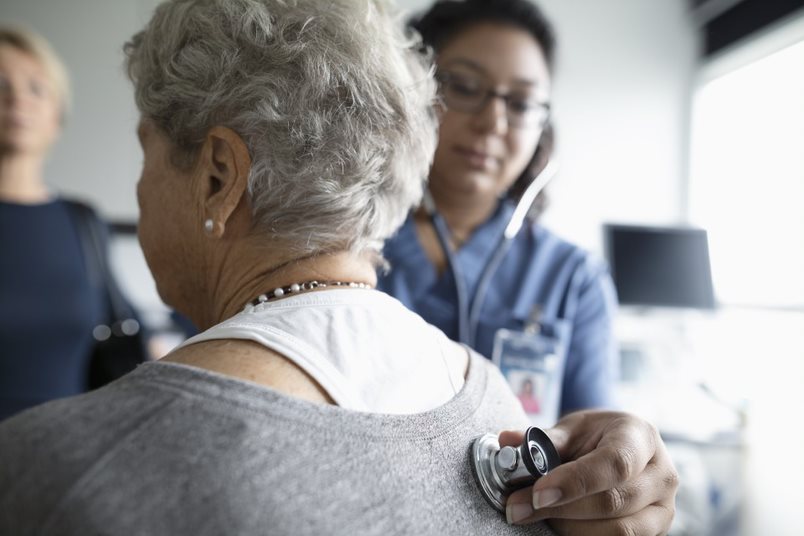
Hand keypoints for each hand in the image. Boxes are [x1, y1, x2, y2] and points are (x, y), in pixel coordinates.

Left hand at [502, 410, 678, 534]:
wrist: (624, 448)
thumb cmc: (597, 437)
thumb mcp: (573, 429)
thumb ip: (544, 439)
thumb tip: (507, 442)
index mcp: (640, 436)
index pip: (614, 463)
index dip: (574, 482)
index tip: (536, 492)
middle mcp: (661, 474)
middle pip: (613, 502)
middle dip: (560, 509)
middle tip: (517, 508)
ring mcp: (663, 508)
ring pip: (618, 531)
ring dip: (570, 528)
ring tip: (536, 516)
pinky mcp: (656, 531)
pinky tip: (558, 528)